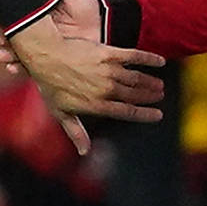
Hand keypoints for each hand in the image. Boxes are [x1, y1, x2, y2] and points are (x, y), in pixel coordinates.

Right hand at [0, 0, 102, 67]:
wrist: (105, 22)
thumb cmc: (85, 5)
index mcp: (38, 18)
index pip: (13, 20)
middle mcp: (39, 35)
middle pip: (12, 39)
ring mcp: (46, 49)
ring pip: (21, 54)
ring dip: (7, 55)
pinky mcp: (55, 63)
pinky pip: (35, 68)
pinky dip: (22, 68)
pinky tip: (13, 68)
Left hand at [0, 7, 165, 155]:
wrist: (46, 55)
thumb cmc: (50, 85)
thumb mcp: (61, 113)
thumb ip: (76, 132)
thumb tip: (84, 152)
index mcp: (97, 105)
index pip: (127, 112)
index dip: (145, 114)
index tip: (158, 115)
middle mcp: (105, 89)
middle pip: (135, 95)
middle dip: (150, 96)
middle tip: (160, 95)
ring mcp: (108, 71)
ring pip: (137, 78)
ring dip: (150, 82)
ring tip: (159, 84)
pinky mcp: (108, 53)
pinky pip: (134, 56)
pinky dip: (148, 59)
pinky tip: (159, 62)